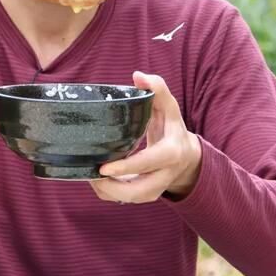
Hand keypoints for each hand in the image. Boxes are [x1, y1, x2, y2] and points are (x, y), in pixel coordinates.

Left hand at [90, 72, 201, 203]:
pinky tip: (95, 177)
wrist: (186, 156)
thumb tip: (138, 76)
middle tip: (89, 172)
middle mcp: (165, 175)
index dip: (125, 167)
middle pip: (137, 191)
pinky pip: (123, 199)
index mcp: (171, 152)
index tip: (103, 167)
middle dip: (110, 186)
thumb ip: (157, 88)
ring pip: (128, 199)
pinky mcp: (146, 195)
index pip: (147, 163)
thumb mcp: (169, 106)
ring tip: (88, 173)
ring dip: (106, 190)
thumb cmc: (172, 127)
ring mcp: (156, 188)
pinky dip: (107, 192)